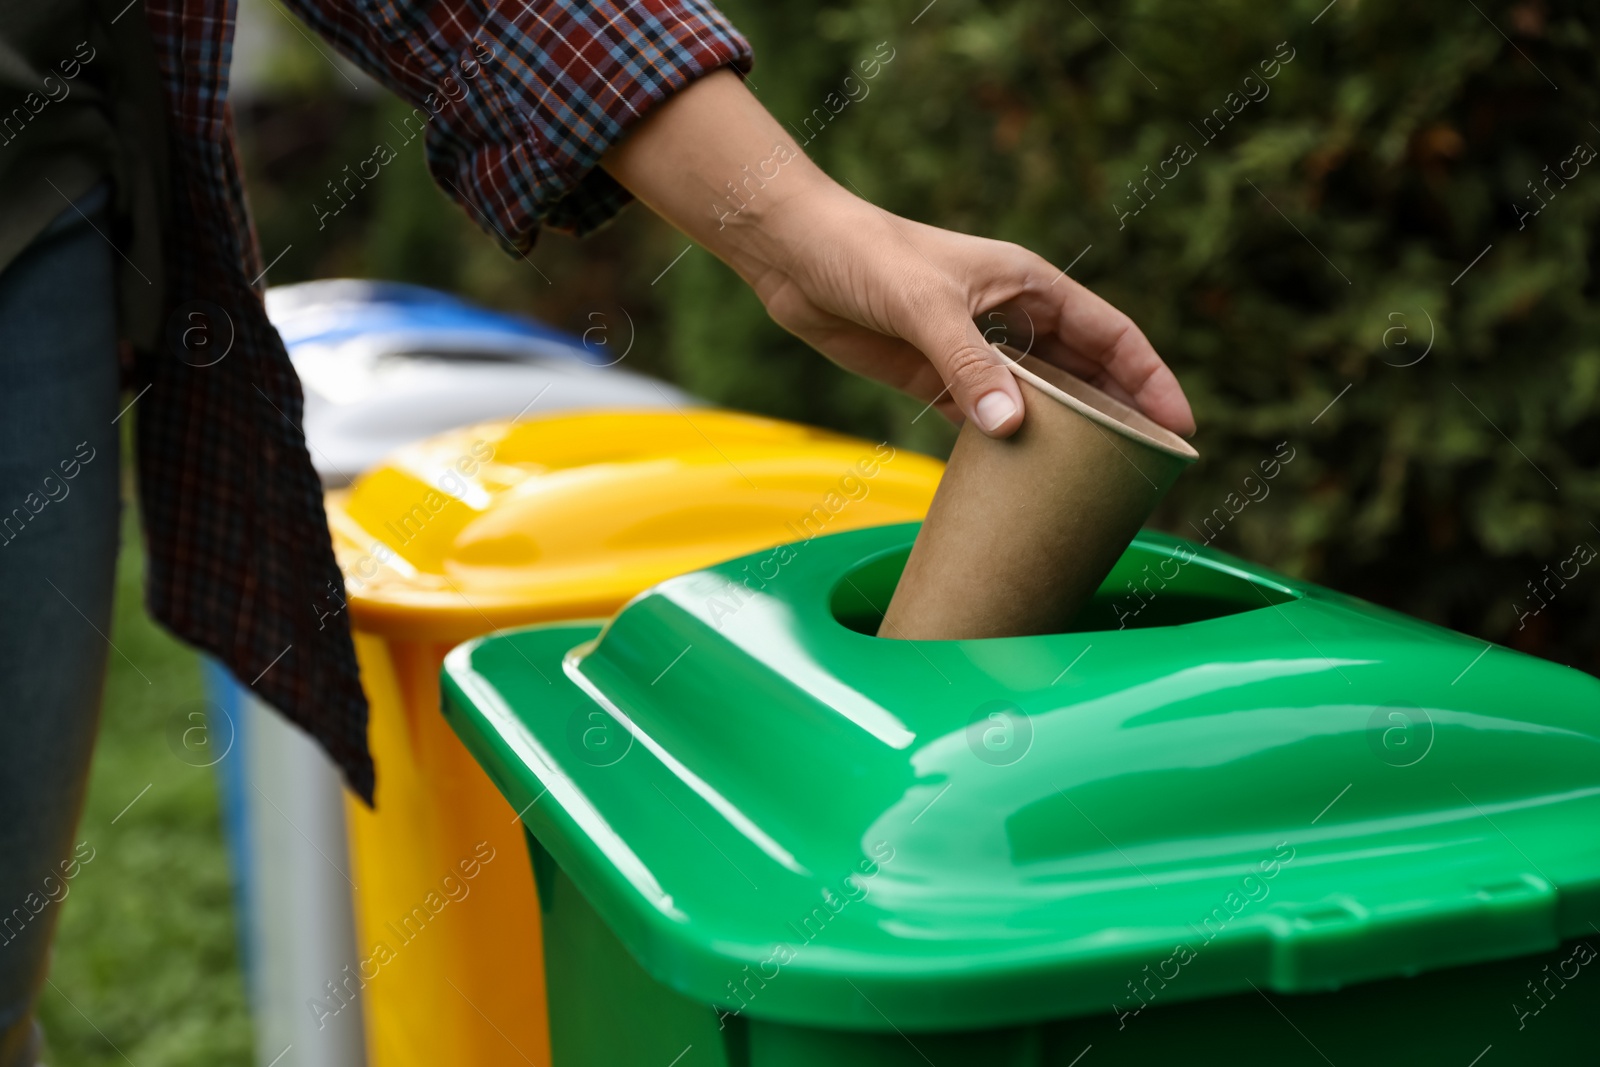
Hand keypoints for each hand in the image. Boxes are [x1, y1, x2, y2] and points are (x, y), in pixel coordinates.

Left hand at [603, 71, 1193, 438]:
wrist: (795, 256)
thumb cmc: (865, 255)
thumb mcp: (923, 306)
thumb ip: (968, 365)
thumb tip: (1009, 427)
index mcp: (1029, 285)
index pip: (1111, 335)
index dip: (1150, 379)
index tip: (1179, 426)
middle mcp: (1013, 319)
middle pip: (1085, 374)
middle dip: (1120, 416)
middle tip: (1152, 470)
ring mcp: (975, 351)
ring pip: (1040, 400)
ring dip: (1067, 437)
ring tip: (1099, 485)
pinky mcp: (935, 378)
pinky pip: (987, 419)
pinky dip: (1009, 447)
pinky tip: (1026, 481)